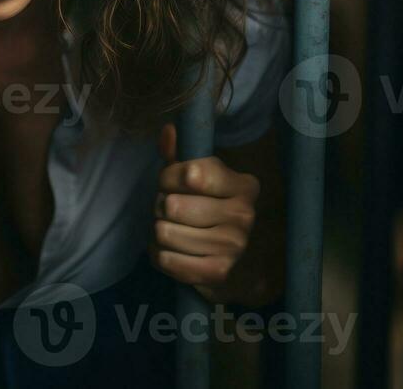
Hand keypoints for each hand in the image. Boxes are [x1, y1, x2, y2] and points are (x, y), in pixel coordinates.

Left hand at [150, 124, 259, 302]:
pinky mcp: (217, 272)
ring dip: (158, 232)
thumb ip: (178, 155)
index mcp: (243, 185)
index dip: (168, 176)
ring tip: (170, 230)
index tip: (169, 182)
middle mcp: (244, 214)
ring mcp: (233, 246)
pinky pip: (166, 259)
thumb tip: (168, 130)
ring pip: (164, 232)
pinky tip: (172, 251)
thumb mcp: (194, 179)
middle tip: (169, 211)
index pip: (191, 173)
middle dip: (160, 206)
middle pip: (172, 204)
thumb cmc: (205, 210)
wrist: (229, 262)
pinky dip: (159, 254)